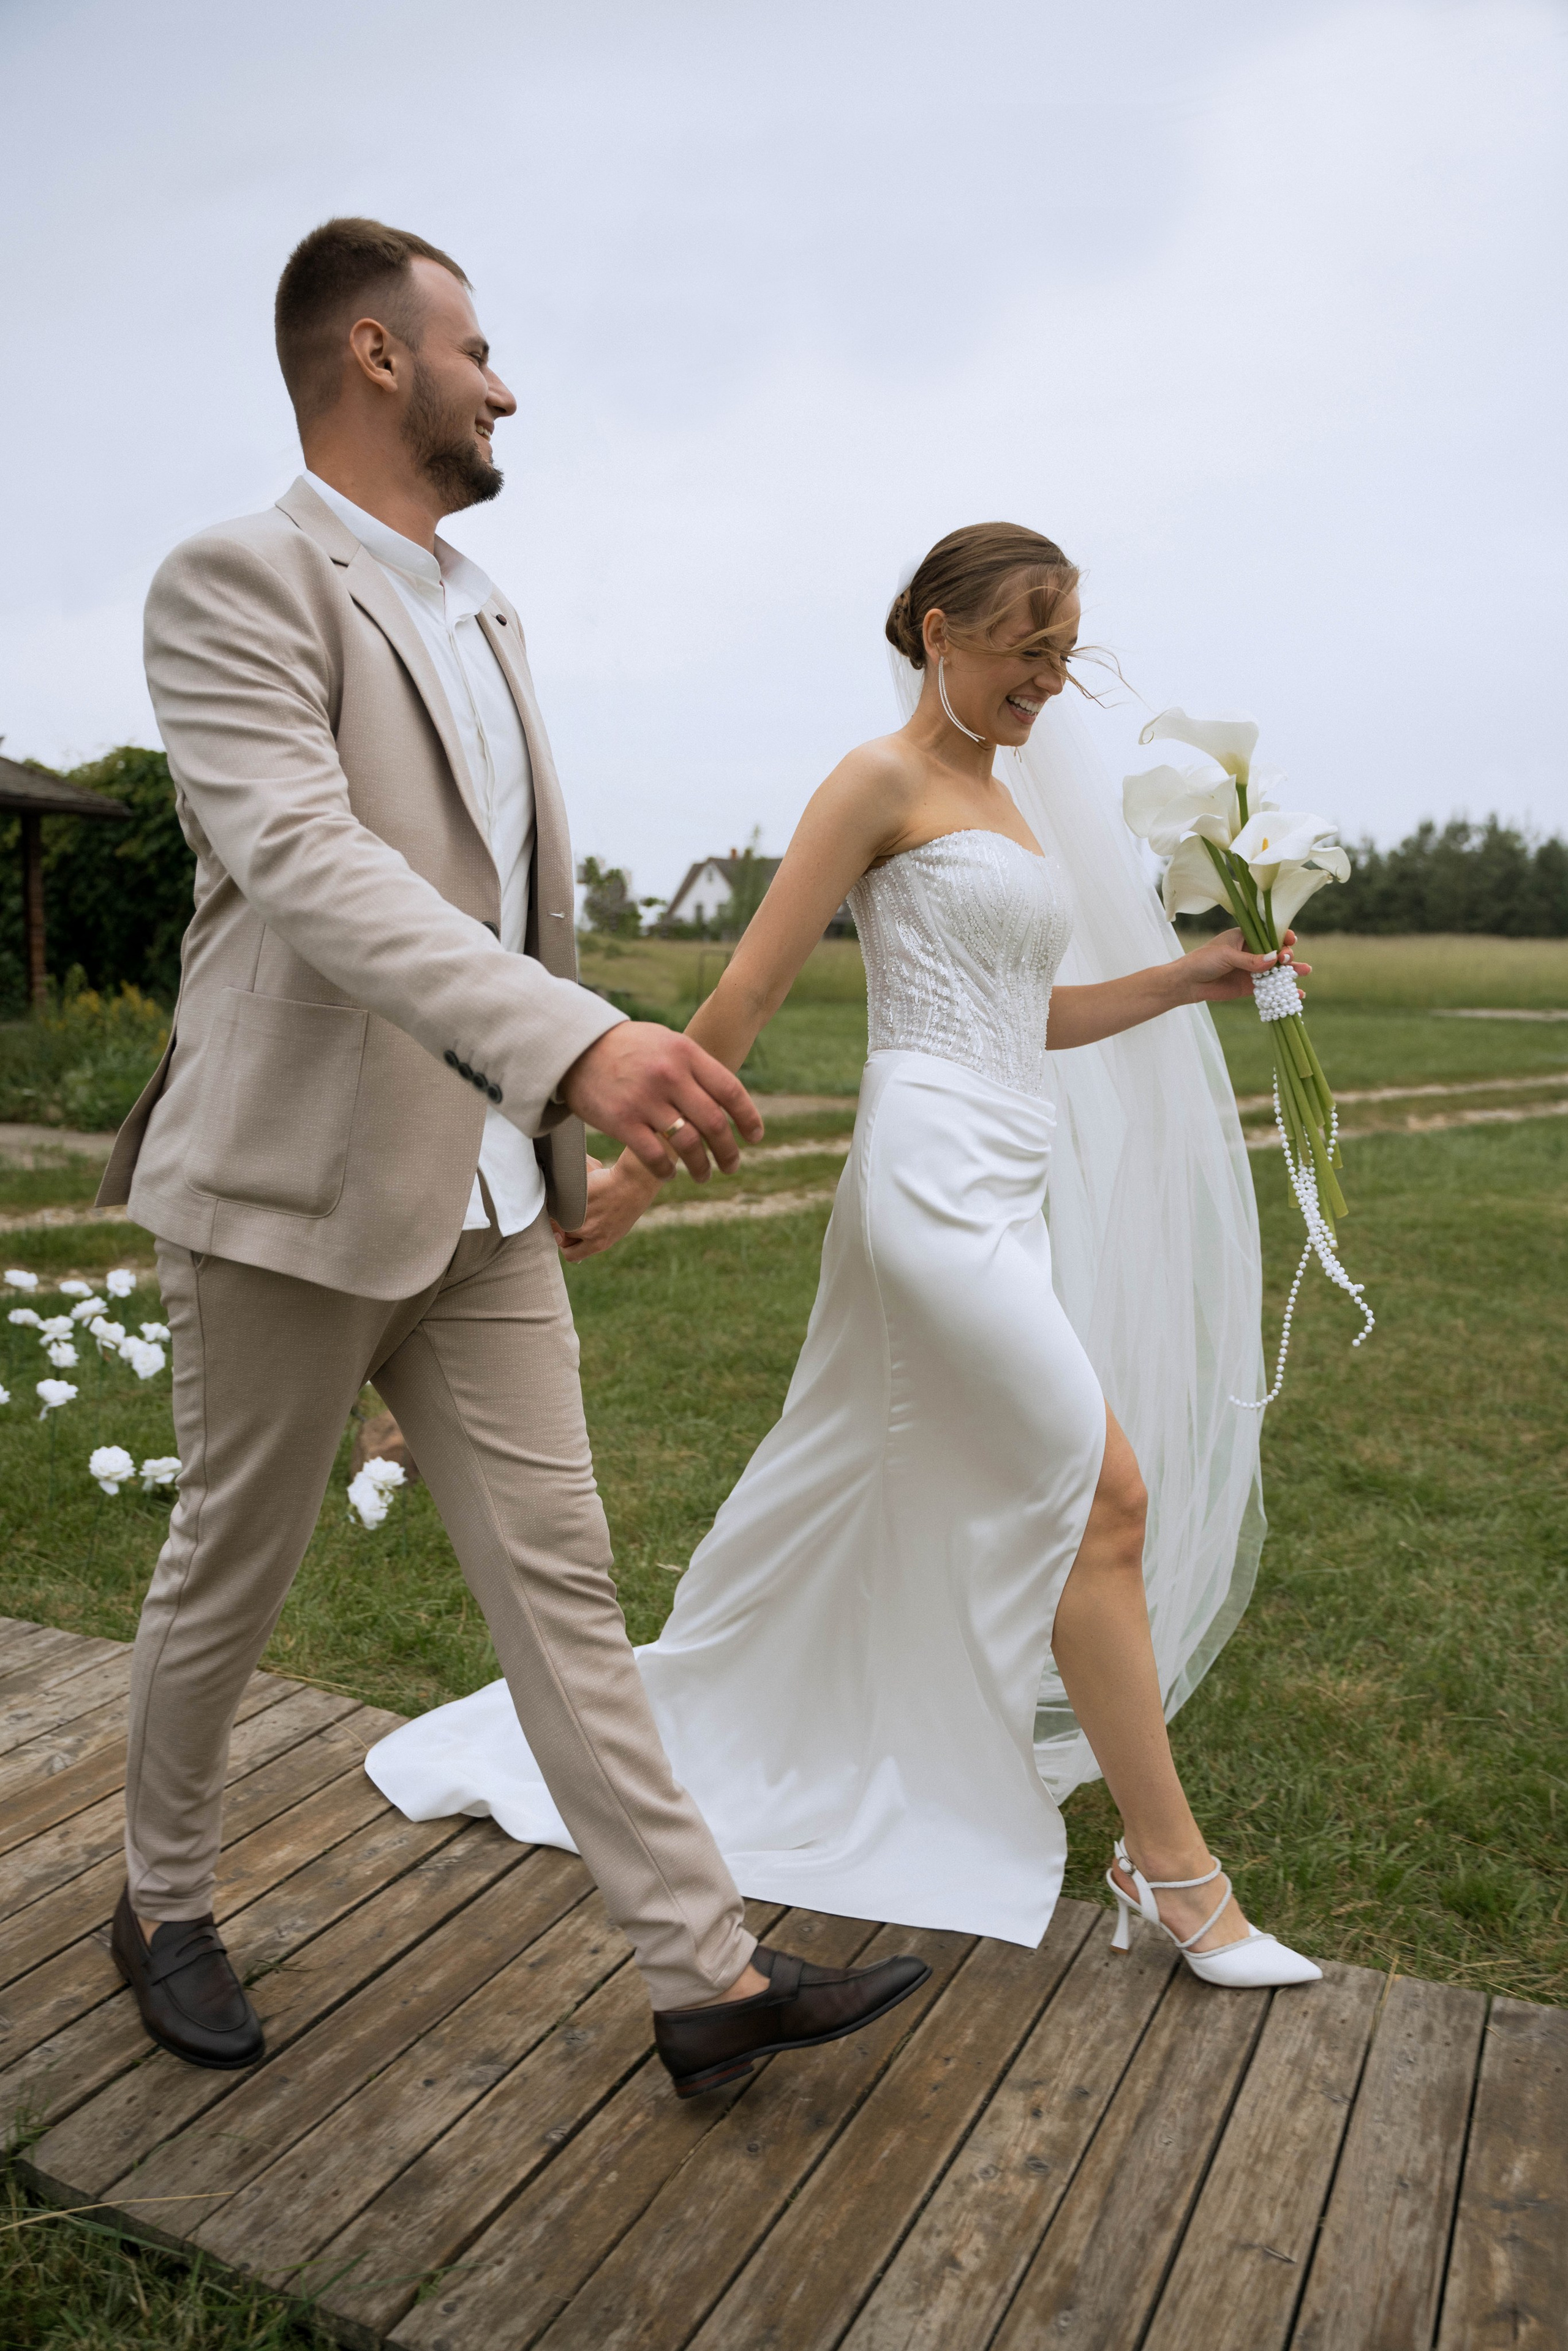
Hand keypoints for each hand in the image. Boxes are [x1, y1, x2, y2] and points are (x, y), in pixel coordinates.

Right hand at [552, 1155, 661, 1262]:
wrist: (633, 1184)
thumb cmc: (628, 1206)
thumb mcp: (616, 1231)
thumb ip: (597, 1239)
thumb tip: (582, 1243)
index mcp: (598, 1244)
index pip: (571, 1255)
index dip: (568, 1248)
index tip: (570, 1239)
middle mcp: (587, 1232)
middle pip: (563, 1238)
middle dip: (565, 1230)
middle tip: (575, 1217)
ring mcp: (580, 1215)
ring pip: (560, 1221)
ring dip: (565, 1214)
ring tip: (578, 1204)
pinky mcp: (575, 1199)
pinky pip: (562, 1202)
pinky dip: (566, 1199)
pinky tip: (579, 1193)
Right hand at [560, 1021, 763, 1180]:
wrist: (574, 1047)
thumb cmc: (626, 1047)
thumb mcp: (666, 1043)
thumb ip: (695, 1066)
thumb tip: (726, 1097)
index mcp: (686, 1054)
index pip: (730, 1091)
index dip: (748, 1118)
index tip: (755, 1137)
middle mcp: (670, 1076)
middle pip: (714, 1123)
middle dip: (728, 1151)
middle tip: (732, 1166)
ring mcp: (645, 1100)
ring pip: (688, 1143)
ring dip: (701, 1166)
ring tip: (704, 1176)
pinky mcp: (622, 1121)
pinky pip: (654, 1156)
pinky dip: (666, 1170)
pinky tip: (670, 1174)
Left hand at [1178, 927, 1309, 1005]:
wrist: (1187, 983)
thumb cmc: (1203, 961)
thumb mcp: (1226, 956)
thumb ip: (1250, 960)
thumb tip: (1275, 959)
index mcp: (1245, 937)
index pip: (1269, 932)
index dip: (1282, 935)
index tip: (1290, 939)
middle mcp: (1251, 952)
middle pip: (1277, 951)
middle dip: (1287, 954)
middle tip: (1287, 959)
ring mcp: (1252, 970)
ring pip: (1277, 969)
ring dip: (1292, 971)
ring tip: (1306, 971)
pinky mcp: (1250, 987)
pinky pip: (1270, 988)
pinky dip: (1284, 991)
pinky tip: (1298, 994)